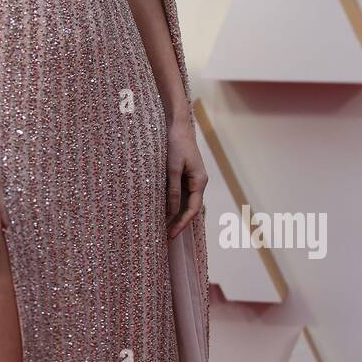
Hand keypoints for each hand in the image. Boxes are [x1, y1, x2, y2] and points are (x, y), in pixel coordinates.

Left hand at [165, 114, 207, 239]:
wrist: (177, 124)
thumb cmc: (176, 144)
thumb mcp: (172, 168)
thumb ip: (173, 190)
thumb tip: (172, 212)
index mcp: (200, 181)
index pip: (193, 209)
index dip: (183, 223)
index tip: (172, 234)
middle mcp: (198, 181)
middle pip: (190, 207)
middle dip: (179, 222)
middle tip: (165, 236)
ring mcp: (191, 178)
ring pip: (184, 201)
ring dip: (175, 213)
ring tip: (162, 227)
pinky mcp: (183, 173)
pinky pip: (179, 192)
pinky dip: (172, 202)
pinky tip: (162, 209)